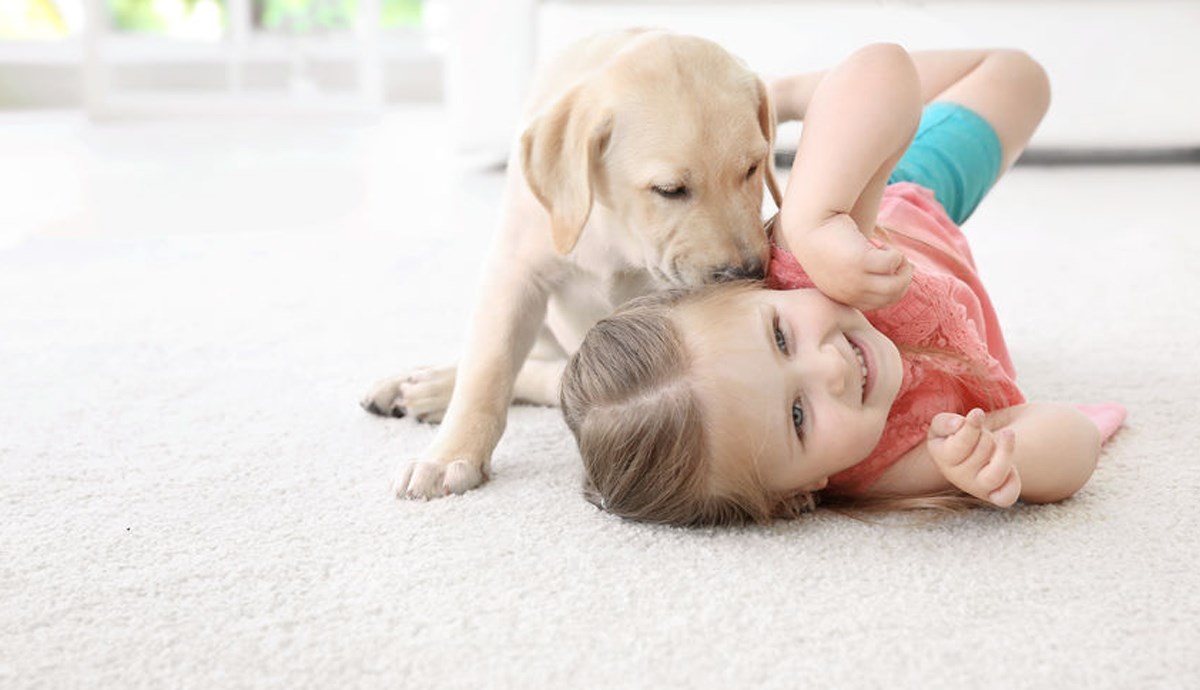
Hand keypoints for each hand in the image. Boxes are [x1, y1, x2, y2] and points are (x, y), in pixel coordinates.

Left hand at [791, 214, 911, 309]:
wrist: (807, 224)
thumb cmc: (825, 242)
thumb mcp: (840, 268)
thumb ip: (858, 277)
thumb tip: (890, 276)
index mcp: (843, 297)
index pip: (878, 304)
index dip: (893, 289)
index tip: (894, 272)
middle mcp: (849, 292)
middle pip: (891, 297)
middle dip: (904, 280)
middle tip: (901, 263)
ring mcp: (854, 279)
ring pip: (895, 285)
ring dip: (903, 269)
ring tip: (896, 255)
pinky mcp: (860, 261)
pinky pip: (891, 263)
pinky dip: (895, 254)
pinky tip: (883, 246)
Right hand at [926, 408, 1021, 506]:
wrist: (966, 456)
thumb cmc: (953, 437)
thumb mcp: (942, 426)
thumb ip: (944, 423)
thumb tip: (957, 424)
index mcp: (943, 459)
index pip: (960, 445)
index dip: (971, 428)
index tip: (978, 413)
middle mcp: (959, 478)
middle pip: (981, 452)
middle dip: (986, 436)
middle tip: (984, 432)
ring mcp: (978, 488)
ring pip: (994, 476)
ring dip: (1004, 452)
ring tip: (1008, 433)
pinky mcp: (995, 495)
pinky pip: (1006, 497)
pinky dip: (1012, 483)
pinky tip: (1013, 467)